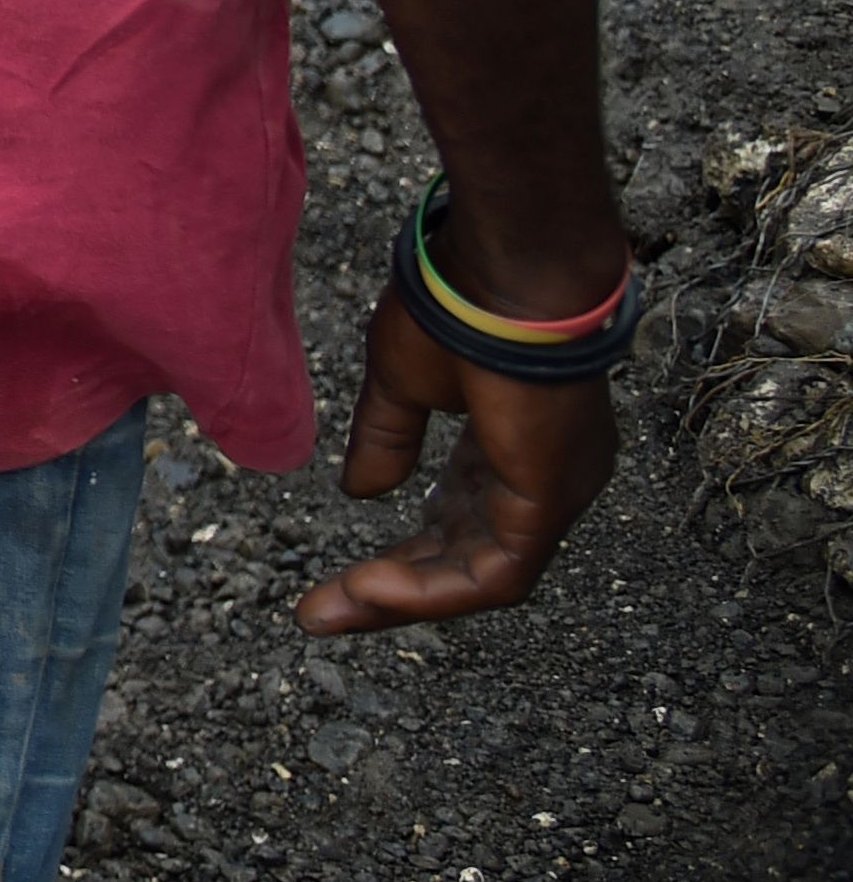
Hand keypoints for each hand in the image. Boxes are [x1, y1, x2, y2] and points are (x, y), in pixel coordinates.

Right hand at [296, 299, 616, 633]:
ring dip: (405, 598)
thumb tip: (361, 492)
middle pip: (466, 553)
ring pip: (483, 573)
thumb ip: (388, 438)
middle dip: (395, 585)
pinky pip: (497, 572)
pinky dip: (434, 589)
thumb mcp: (403, 379)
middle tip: (325, 610)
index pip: (458, 516)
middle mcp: (544, 475)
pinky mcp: (550, 500)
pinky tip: (372, 588)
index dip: (402, 551)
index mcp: (514, 441)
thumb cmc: (458, 304)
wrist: (506, 271)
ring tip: (332, 610)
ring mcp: (556, 491)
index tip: (339, 576)